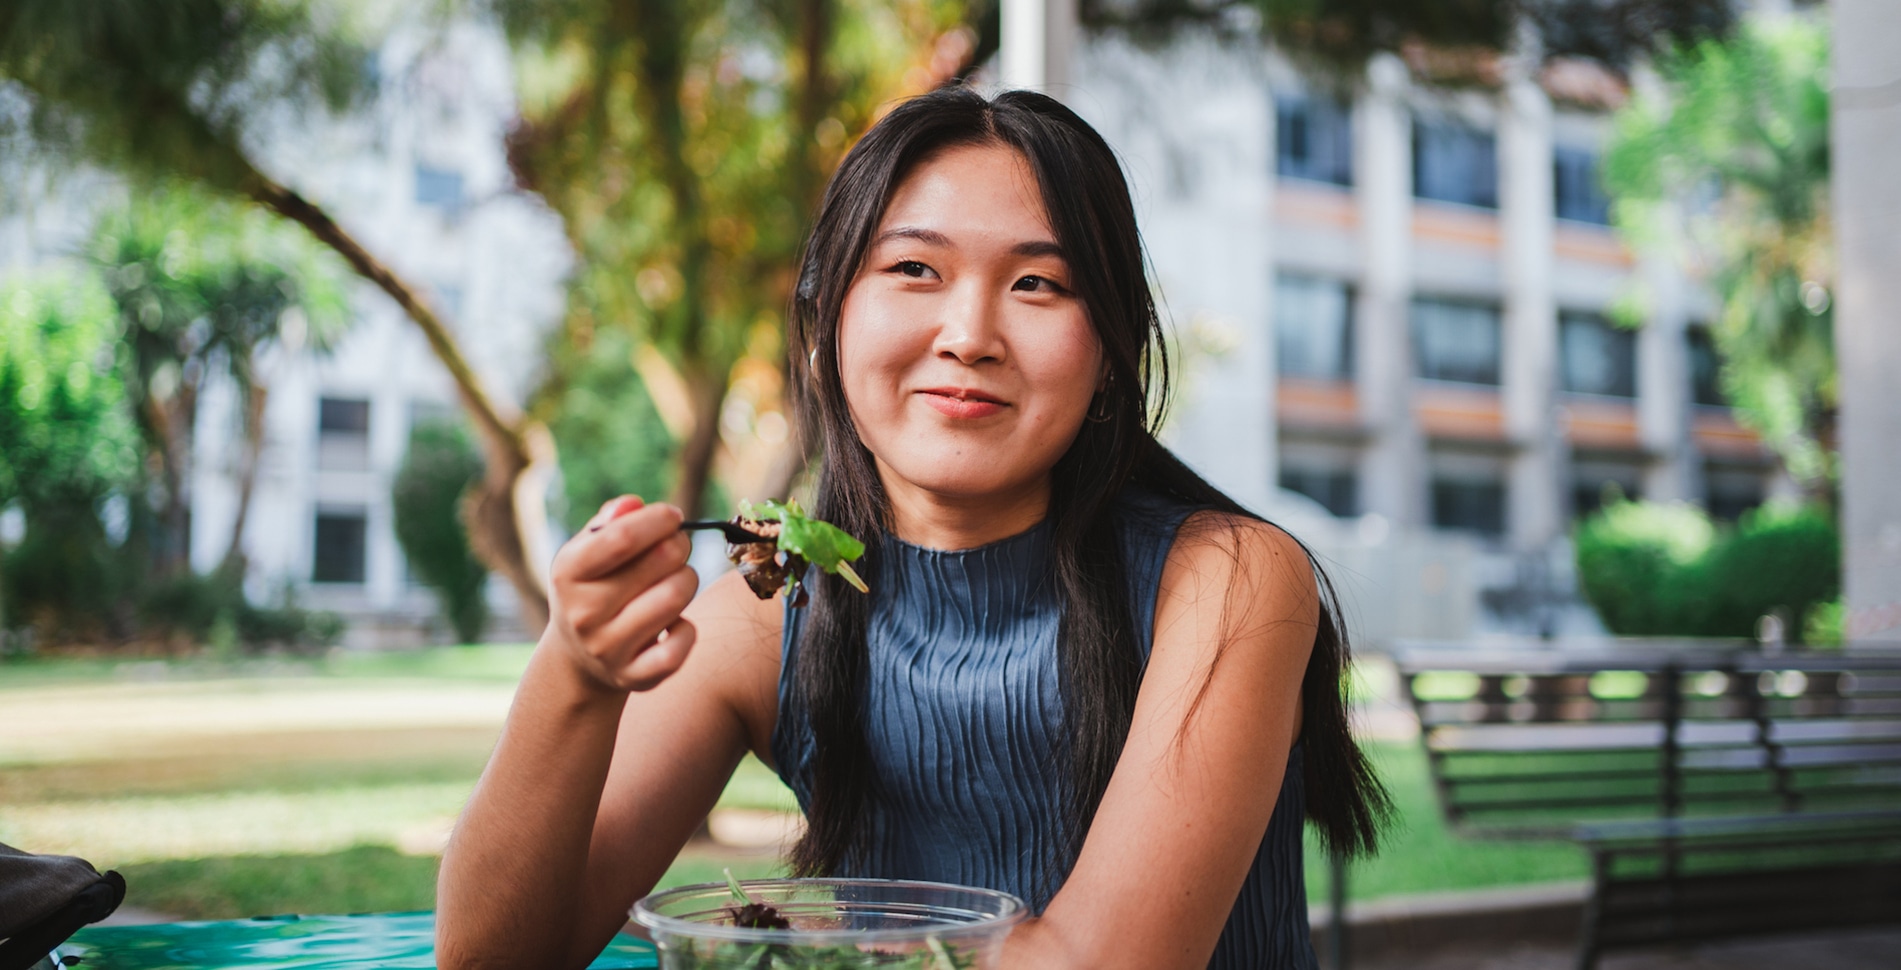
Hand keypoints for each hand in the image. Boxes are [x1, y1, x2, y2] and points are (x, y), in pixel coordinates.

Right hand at [545, 495, 699, 692]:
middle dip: (679, 545)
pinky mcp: (634, 677)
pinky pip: (680, 646)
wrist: (578, 660)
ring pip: (675, 597)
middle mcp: (583, 613)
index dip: (657, 520)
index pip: (621, 537)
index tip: (672, 516)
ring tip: (676, 579)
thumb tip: (632, 504)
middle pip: (661, 561)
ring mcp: (608, 649)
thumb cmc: (593, 588)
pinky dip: (687, 629)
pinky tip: (674, 622)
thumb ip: (610, 522)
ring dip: (687, 579)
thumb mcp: (587, 552)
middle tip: (676, 546)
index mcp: (568, 573)